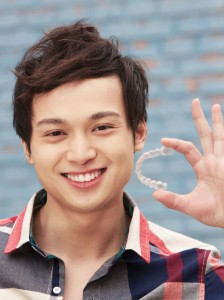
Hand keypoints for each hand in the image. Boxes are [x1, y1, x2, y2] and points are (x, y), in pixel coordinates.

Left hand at [153, 98, 223, 226]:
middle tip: (194, 101)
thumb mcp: (190, 205)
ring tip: (214, 106)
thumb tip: (154, 194)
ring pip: (220, 136)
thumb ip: (173, 200)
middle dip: (200, 119)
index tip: (162, 140)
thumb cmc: (214, 213)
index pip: (188, 148)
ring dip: (218, 121)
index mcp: (204, 167)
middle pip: (206, 135)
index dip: (176, 143)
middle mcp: (214, 160)